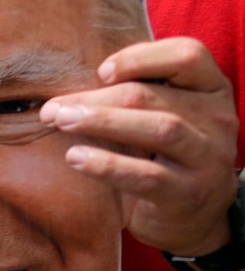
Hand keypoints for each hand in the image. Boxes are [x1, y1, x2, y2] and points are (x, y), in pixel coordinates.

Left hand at [43, 38, 239, 255]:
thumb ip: (134, 94)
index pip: (189, 55)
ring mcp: (209, 157)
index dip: (142, 57)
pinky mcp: (190, 193)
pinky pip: (149, 176)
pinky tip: (76, 158)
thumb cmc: (163, 154)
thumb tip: (66, 87)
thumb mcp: (160, 116)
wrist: (191, 215)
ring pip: (158, 129)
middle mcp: (218, 119)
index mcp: (211, 89)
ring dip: (103, 122)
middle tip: (53, 108)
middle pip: (155, 95)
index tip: (100, 72)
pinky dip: (109, 165)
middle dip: (98, 98)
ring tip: (62, 122)